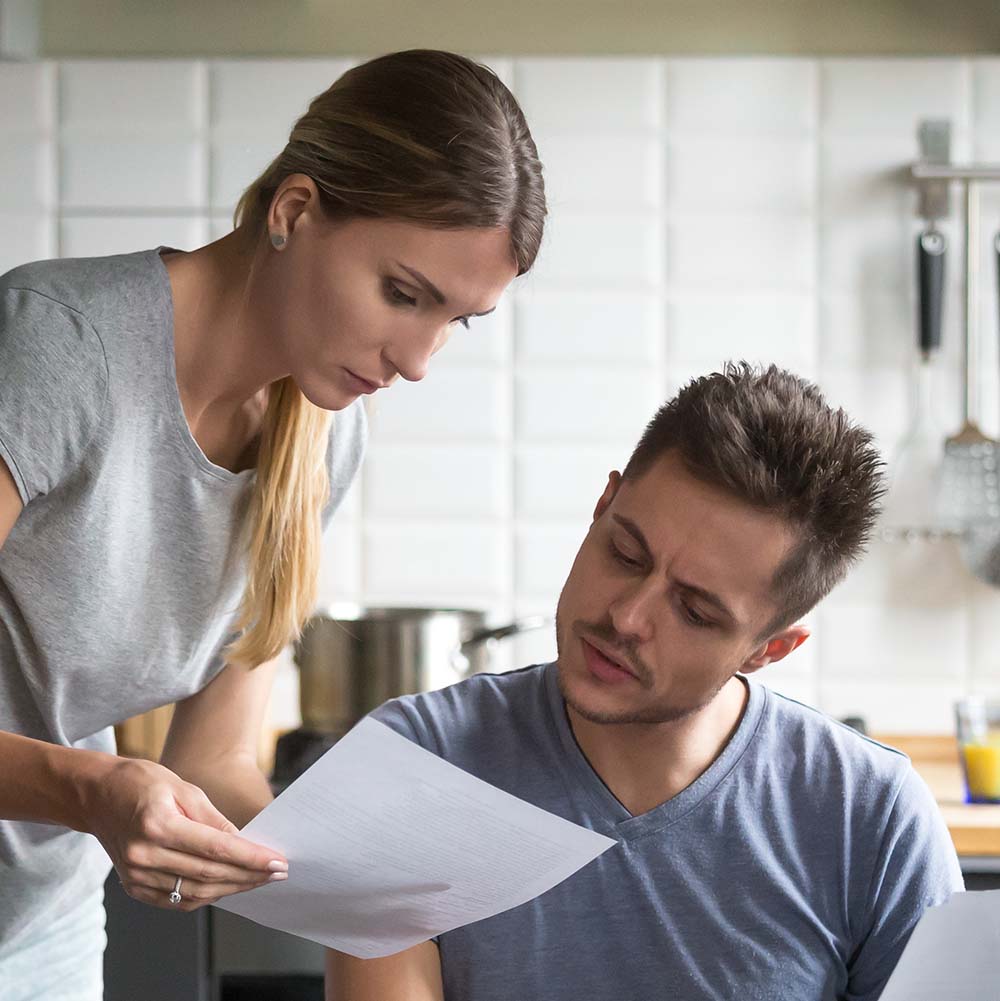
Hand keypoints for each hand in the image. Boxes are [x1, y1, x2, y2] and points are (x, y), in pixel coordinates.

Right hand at [84, 756, 286, 910]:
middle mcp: (144, 855)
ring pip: (195, 892)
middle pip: (208, 873)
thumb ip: (213, 820)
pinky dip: (205, 896)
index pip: (216, 848)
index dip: (250, 858)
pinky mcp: (133, 887)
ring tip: (258, 880)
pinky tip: (227, 886)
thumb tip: (242, 843)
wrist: (97, 796)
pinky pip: (176, 900)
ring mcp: (135, 875)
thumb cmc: (141, 783)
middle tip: (277, 872)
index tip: (276, 861)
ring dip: (232, 888)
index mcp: (158, 825)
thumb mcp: (183, 788)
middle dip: (248, 875)